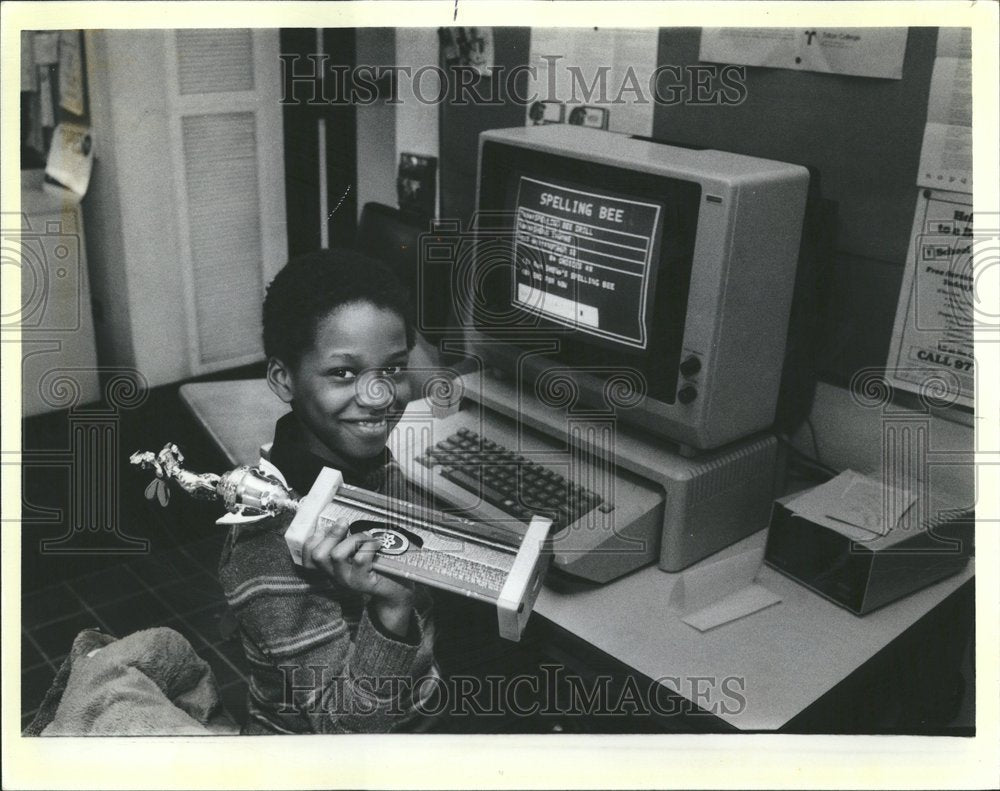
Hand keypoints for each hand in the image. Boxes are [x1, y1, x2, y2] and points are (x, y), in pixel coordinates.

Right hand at [300, 518, 414, 635]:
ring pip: (337, 555)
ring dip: (354, 539)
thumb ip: (344, 540)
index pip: (308, 558)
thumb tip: (339, 520)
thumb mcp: (357, 551)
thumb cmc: (376, 564)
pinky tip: (378, 544)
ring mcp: (347, 581)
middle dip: (332, 534)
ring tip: (367, 537)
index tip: (327, 528)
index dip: (313, 540)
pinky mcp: (362, 583)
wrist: (396, 588)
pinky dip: (369, 545)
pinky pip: (360, 559)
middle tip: (345, 523)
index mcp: (329, 568)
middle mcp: (334, 577)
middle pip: (318, 555)